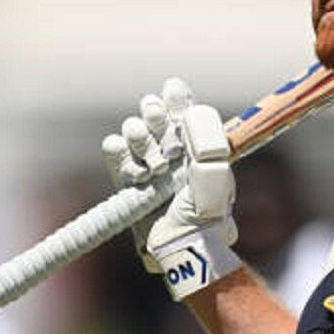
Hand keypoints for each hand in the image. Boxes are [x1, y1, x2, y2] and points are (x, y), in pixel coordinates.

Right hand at [102, 78, 241, 300]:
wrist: (182, 244)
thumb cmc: (206, 213)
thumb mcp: (217, 174)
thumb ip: (207, 140)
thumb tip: (191, 112)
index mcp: (197, 147)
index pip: (184, 112)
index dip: (177, 98)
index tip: (172, 90)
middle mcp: (172, 152)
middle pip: (156, 115)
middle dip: (156, 116)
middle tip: (161, 127)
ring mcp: (149, 165)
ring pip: (134, 131)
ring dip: (139, 137)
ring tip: (151, 159)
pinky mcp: (128, 181)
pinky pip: (116, 154)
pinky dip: (119, 153)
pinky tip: (129, 162)